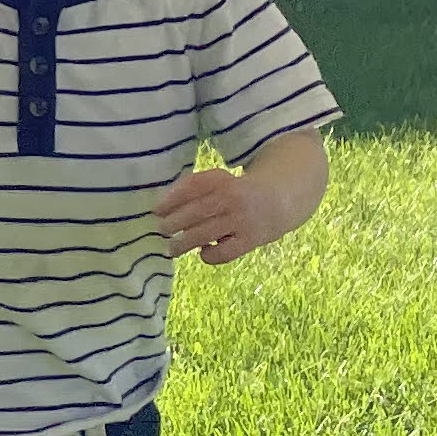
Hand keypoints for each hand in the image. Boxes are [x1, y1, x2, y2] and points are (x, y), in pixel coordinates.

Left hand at [154, 161, 291, 264]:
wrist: (280, 198)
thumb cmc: (238, 191)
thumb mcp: (220, 180)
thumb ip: (195, 189)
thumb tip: (163, 207)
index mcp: (222, 179)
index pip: (192, 187)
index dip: (171, 199)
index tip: (156, 210)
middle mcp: (231, 198)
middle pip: (195, 212)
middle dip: (172, 224)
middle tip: (160, 231)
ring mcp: (241, 220)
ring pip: (204, 234)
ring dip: (183, 243)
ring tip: (171, 249)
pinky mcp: (250, 240)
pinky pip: (223, 252)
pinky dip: (209, 255)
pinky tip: (203, 252)